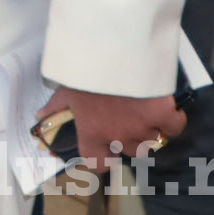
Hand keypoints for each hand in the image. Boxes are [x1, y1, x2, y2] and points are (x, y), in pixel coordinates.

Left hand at [36, 87, 185, 167]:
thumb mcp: (63, 91)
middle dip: (129, 138)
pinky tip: (166, 106)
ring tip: (145, 110)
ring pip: (153, 140)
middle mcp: (118, 137)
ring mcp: (143, 128)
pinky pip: (174, 126)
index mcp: (91, 134)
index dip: (103, 159)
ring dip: (151, 129)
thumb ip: (54, 109)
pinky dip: (172, 118)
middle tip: (127, 119)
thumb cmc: (83, 72)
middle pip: (130, 150)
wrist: (110, 52)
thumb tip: (40, 119)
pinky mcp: (164, 115)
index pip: (98, 163)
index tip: (107, 153)